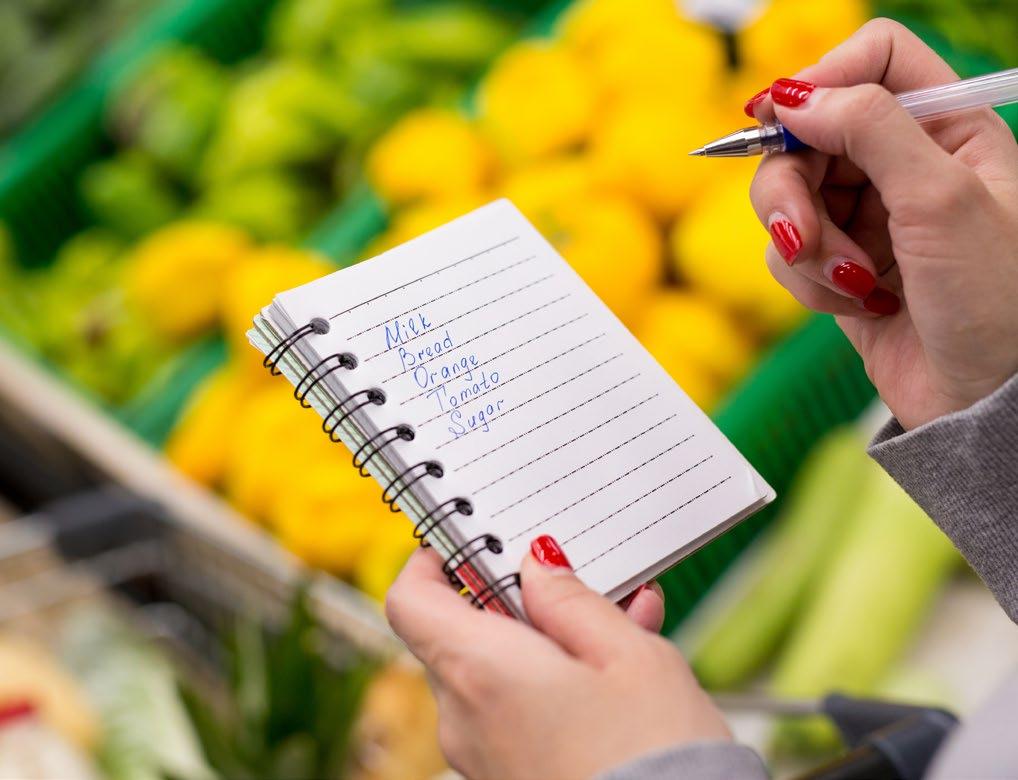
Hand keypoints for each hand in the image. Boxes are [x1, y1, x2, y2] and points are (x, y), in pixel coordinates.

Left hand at [385, 538, 728, 779]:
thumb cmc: (655, 761)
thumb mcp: (629, 656)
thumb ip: (572, 601)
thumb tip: (537, 567)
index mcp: (481, 671)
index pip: (410, 599)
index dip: (432, 559)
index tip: (469, 540)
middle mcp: (465, 717)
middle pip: (459, 631)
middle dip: (516, 601)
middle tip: (575, 581)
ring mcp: (482, 754)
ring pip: (495, 672)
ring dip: (544, 641)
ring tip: (619, 626)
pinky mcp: (508, 775)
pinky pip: (512, 711)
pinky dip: (550, 684)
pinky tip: (611, 676)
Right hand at [747, 18, 1017, 429]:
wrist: (983, 402)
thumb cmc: (996, 302)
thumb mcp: (942, 197)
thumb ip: (870, 128)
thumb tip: (792, 95)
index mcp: (948, 128)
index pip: (875, 60)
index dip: (823, 79)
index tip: (784, 118)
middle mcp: (903, 165)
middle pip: (809, 134)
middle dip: (793, 187)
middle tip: (799, 232)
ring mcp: (866, 217)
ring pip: (787, 196)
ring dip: (805, 246)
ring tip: (850, 285)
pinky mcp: (837, 266)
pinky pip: (787, 252)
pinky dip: (808, 282)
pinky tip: (856, 305)